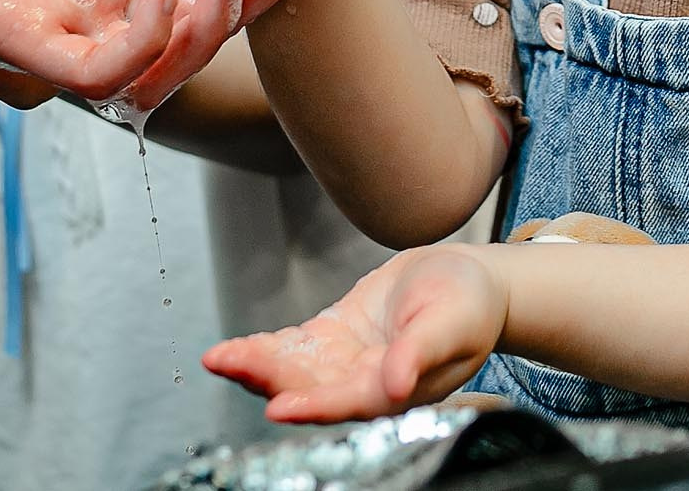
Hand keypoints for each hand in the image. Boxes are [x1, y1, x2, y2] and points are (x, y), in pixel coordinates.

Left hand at [206, 247, 507, 422]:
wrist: (467, 281)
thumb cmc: (470, 304)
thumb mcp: (453, 320)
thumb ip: (421, 351)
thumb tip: (396, 384)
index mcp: (397, 390)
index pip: (349, 403)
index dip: (314, 406)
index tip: (278, 406)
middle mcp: (366, 384)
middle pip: (308, 388)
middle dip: (266, 378)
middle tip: (225, 362)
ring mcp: (347, 364)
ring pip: (294, 372)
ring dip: (256, 366)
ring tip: (218, 358)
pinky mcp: (335, 340)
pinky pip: (294, 350)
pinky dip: (265, 349)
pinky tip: (236, 350)